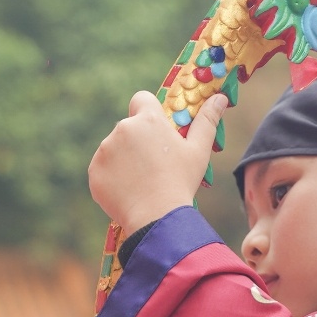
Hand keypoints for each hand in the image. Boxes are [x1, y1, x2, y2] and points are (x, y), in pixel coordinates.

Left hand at [89, 91, 227, 231]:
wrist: (156, 217)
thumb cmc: (181, 181)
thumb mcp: (199, 151)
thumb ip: (207, 121)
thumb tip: (221, 98)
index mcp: (148, 119)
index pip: (142, 99)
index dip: (148, 112)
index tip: (156, 130)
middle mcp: (123, 129)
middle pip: (129, 127)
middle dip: (138, 141)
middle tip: (154, 165)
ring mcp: (105, 150)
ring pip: (114, 148)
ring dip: (124, 159)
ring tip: (142, 181)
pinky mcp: (94, 171)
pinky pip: (103, 169)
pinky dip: (113, 177)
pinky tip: (129, 191)